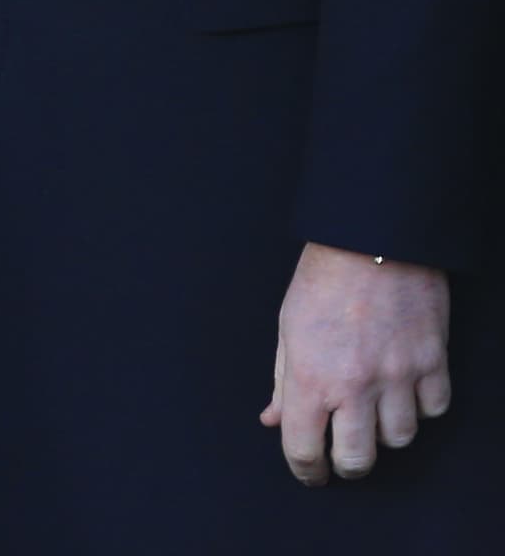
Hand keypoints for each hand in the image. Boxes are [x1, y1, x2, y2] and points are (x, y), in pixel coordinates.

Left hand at [260, 241, 450, 483]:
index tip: (311, 471)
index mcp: (311, 375)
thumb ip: (282, 379)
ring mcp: (398, 373)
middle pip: (357, 460)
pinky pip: (433, 409)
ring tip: (375, 408)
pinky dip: (421, 405)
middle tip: (343, 449)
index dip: (305, 470)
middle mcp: (355, 383)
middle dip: (347, 463)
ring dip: (385, 431)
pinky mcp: (432, 359)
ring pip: (399, 439)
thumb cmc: (322, 277)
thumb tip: (273, 420)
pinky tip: (407, 387)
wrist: (371, 234)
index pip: (304, 450)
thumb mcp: (288, 325)